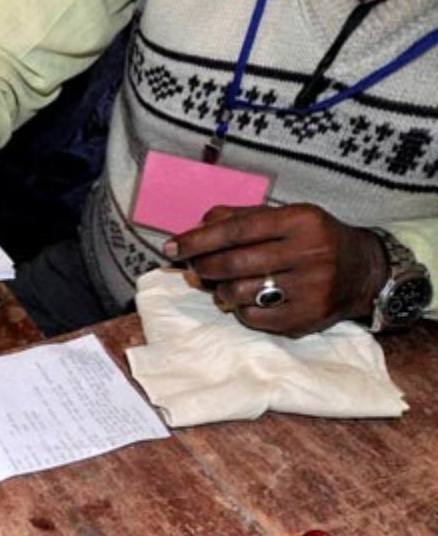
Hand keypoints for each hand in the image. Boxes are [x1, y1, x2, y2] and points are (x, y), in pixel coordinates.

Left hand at [164, 203, 386, 336]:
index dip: (198, 239)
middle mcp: (309, 253)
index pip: (237, 230)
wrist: (364, 273)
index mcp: (301, 221)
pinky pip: (252, 318)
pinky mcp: (306, 318)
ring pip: (238, 293)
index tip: (172, 247)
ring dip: (218, 291)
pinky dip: (239, 310)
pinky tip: (246, 300)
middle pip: (233, 263)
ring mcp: (309, 289)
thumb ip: (241, 218)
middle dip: (203, 266)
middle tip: (194, 267)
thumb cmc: (312, 240)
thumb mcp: (285, 217)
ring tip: (221, 285)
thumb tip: (196, 227)